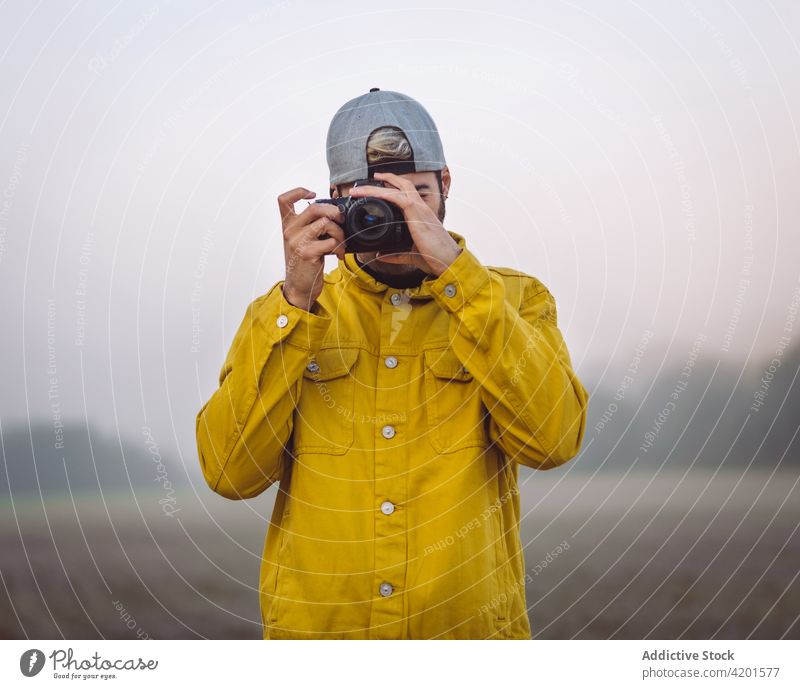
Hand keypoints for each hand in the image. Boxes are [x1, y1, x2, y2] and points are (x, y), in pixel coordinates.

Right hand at [278, 187, 345, 310]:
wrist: (299, 287)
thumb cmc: (304, 263)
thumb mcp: (303, 241)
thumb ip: (312, 226)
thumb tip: (335, 213)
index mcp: (287, 225)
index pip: (284, 200)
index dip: (298, 191)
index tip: (313, 194)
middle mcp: (289, 231)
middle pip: (314, 207)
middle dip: (333, 211)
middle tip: (341, 219)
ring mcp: (297, 241)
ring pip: (325, 223)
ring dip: (339, 232)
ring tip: (340, 242)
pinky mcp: (307, 253)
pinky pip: (330, 242)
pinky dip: (339, 247)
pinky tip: (338, 254)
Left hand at [347, 171, 460, 276]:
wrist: (449, 261)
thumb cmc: (434, 257)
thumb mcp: (411, 255)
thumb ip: (396, 254)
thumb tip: (381, 255)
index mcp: (421, 214)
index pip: (406, 194)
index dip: (392, 187)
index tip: (378, 186)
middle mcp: (421, 207)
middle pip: (402, 185)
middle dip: (385, 179)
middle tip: (367, 180)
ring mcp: (420, 209)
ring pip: (396, 189)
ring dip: (375, 187)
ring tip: (358, 189)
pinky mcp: (417, 213)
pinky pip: (398, 198)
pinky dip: (383, 194)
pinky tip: (371, 193)